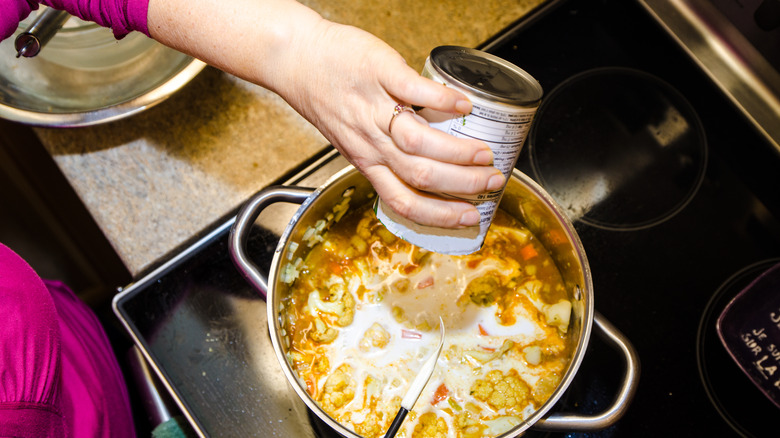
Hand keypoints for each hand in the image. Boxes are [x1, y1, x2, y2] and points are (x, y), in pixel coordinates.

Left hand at [148, 0, 503, 227]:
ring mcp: (374, 108)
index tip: (470, 217)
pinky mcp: (379, 73)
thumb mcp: (351, 139)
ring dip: (458, 151)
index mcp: (367, 161)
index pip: (404, 201)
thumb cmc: (325, 97)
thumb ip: (383, 154)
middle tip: (492, 181)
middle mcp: (370, 142)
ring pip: (419, 142)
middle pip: (420, 175)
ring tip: (485, 152)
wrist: (297, 59)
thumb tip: (427, 166)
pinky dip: (443, 100)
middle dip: (462, 184)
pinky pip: (415, 90)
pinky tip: (464, 105)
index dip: (440, 215)